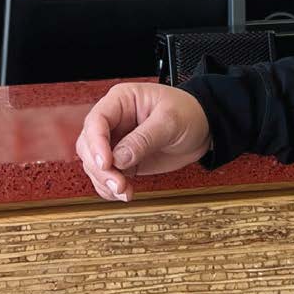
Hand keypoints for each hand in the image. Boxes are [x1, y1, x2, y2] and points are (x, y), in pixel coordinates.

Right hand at [75, 82, 211, 202]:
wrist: (204, 128)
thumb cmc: (189, 112)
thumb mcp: (170, 121)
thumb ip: (144, 138)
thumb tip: (118, 158)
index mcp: (122, 100)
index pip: (97, 120)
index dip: (96, 143)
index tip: (106, 163)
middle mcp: (114, 120)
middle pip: (89, 146)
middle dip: (100, 168)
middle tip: (117, 183)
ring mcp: (116, 141)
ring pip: (94, 164)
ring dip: (105, 182)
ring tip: (125, 191)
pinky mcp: (122, 159)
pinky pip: (106, 176)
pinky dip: (111, 188)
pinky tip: (126, 193)